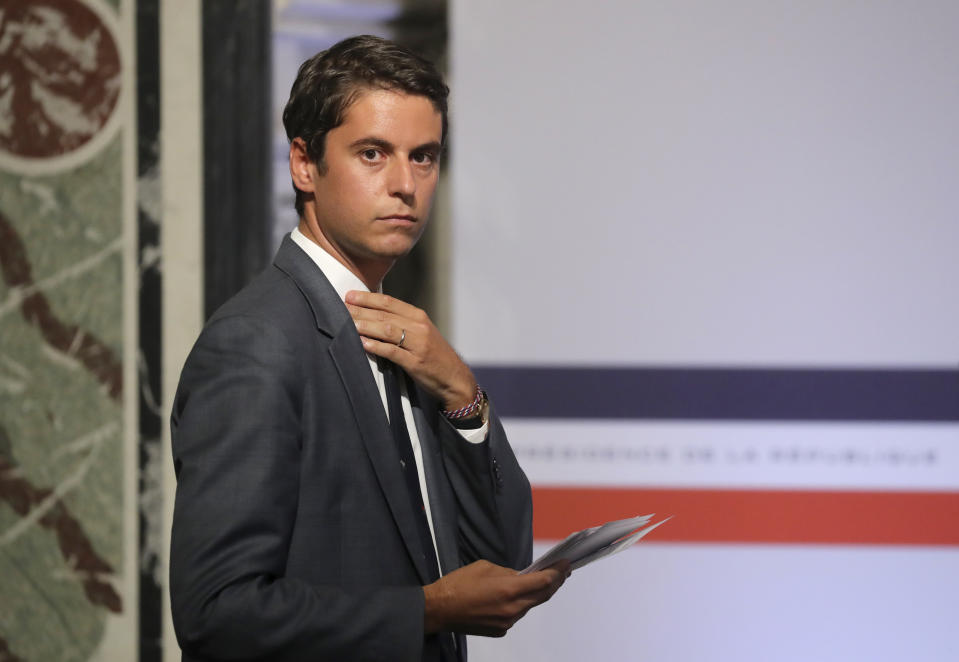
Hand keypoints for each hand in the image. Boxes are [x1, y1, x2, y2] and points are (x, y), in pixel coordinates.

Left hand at [345, 290, 476, 410]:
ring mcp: (418, 344)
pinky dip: (376, 346)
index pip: (388, 302)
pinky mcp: (416, 362)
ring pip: (387, 330)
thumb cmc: (434, 355)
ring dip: (365, 326)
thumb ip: (401, 322)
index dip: (367, 298)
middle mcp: (419, 327)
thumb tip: (373, 314)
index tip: (349, 295)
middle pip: (384, 315)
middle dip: (361, 310)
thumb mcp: (421, 332)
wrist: (455, 378)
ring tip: (348, 323)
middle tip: (341, 307)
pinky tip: (362, 343)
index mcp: (418, 316)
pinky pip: (392, 352)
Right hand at [422, 560, 570, 636]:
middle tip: (563, 571)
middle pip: (542, 595)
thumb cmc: (459, 584)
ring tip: (542, 581)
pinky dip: (520, 604)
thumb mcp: (485, 567)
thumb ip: (507, 572)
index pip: (543, 581)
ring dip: (537, 593)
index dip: (557, 572)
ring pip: (529, 606)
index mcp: (509, 589)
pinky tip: (515, 596)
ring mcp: (507, 622)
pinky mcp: (501, 630)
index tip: (566, 563)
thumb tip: (520, 577)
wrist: (439, 610)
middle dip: (555, 582)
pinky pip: (516, 614)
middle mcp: (513, 608)